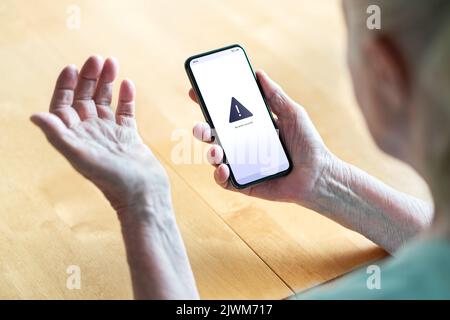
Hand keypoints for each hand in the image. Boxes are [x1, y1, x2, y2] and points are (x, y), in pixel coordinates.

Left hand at [31, 55, 169, 217]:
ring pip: (105, 101)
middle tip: (96, 58)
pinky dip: (126, 97)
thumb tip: (35, 116)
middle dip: (88, 78)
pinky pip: (125, 112)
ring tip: (112, 62)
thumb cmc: (112, 180)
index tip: (72, 67)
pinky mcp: (128, 136)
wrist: (143, 194)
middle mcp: (90, 133)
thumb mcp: (81, 156)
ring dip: (107, 82)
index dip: (65, 86)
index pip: (64, 106)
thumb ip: (58, 135)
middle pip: (85, 99)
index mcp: (75, 137)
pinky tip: (128, 83)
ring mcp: (110, 134)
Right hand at [189, 70, 335, 204]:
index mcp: (251, 126)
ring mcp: (242, 164)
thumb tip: (258, 72)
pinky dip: (220, 175)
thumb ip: (274, 95)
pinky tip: (225, 168)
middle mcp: (243, 145)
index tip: (195, 91)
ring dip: (210, 152)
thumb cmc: (307, 144)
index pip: (225, 114)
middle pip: (214, 136)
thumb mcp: (292, 114)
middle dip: (202, 130)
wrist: (318, 174)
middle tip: (202, 127)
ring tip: (217, 149)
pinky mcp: (244, 183)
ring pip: (215, 157)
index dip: (208, 104)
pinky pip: (225, 180)